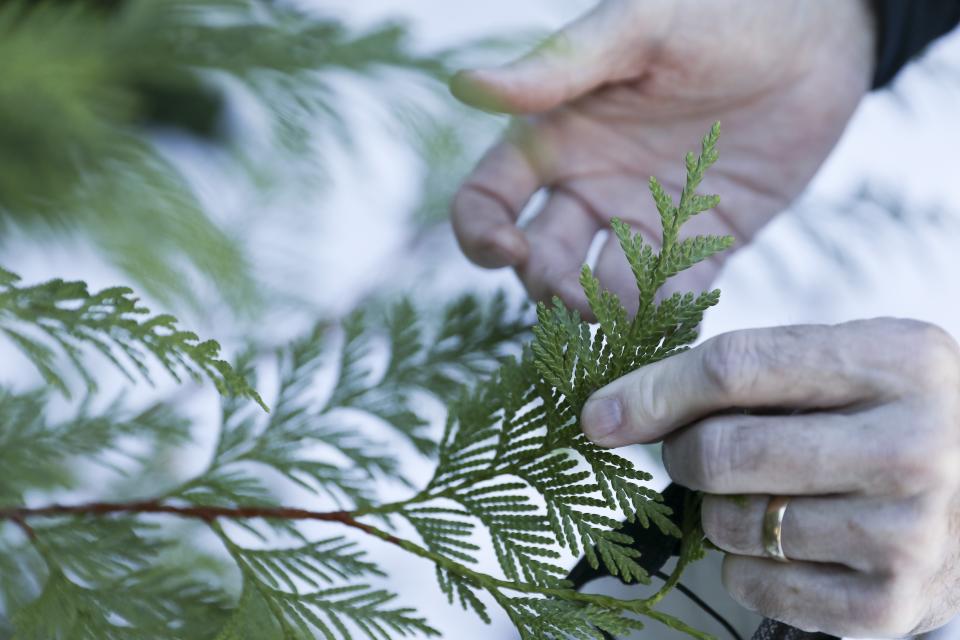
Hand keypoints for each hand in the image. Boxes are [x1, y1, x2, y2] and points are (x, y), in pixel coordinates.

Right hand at [451, 0, 874, 315]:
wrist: (821, 26)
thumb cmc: (720, 8)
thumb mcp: (636, 28)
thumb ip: (557, 67)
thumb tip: (465, 86)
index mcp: (559, 137)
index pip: (489, 199)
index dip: (480, 233)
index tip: (508, 252)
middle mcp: (593, 186)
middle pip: (543, 262)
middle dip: (551, 290)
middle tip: (584, 301)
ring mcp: (647, 220)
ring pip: (602, 290)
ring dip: (607, 315)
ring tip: (634, 318)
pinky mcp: (706, 242)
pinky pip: (674, 296)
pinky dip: (666, 320)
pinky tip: (673, 327)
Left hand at [580, 319, 959, 635]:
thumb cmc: (893, 418)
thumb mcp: (849, 362)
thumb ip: (751, 371)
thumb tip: (616, 409)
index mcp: (896, 361)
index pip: (735, 369)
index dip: (651, 392)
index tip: (600, 414)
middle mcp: (910, 446)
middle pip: (720, 452)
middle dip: (682, 455)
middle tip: (697, 454)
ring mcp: (906, 531)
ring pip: (729, 523)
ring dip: (718, 511)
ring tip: (768, 494)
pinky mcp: (890, 603)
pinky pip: (754, 585)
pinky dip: (745, 566)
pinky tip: (790, 541)